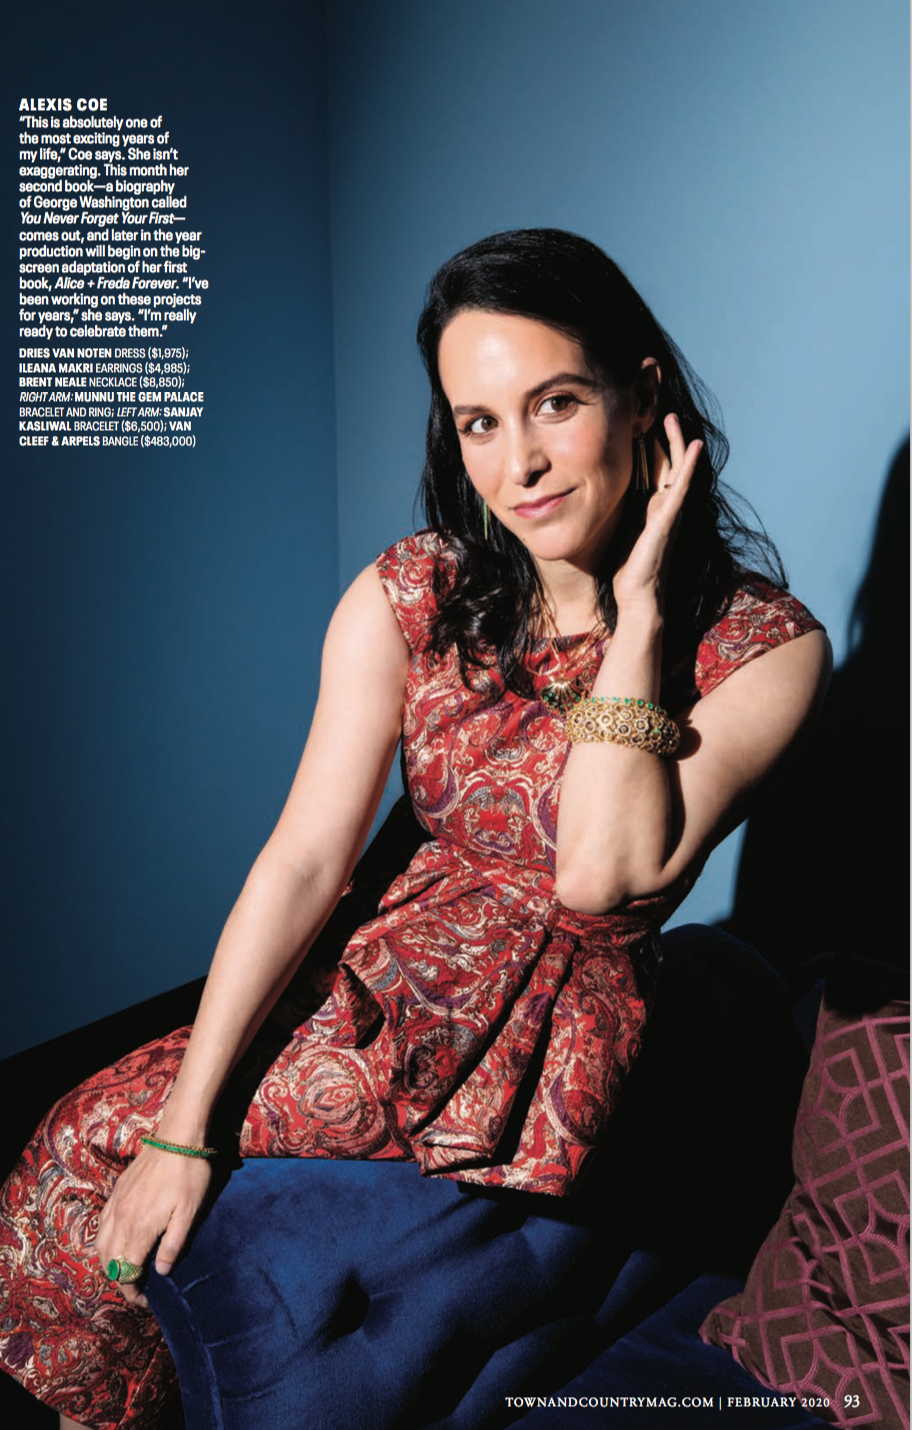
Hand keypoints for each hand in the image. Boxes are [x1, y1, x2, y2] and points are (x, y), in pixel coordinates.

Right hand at [92, 1143, 212, 1306]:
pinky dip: (105, 1242)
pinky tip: (118, 1242)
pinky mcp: (117, 1192)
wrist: (178, 1137)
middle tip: (138, 1288)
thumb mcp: (189, 1213)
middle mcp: (120, 1220)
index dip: (133, 1292)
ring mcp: (115, 1204)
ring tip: (127, 1270)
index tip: (146, 1302)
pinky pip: (102, 1225)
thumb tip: (161, 1272)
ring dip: (110, 1263)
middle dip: (120, 1281)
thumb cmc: (189, 1175)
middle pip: (109, 1263)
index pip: (127, 1273)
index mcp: (138, 1229)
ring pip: (101, 1245)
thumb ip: (173, 1245)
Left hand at [613, 414, 701, 612]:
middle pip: (668, 464)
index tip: (640, 425)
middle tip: (658, 412)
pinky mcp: (670, 517)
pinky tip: (695, 445)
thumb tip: (597, 497)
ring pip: (677, 468)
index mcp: (652, 508)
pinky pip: (683, 485)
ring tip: (670, 417)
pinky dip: (690, 464)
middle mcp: (664, 506)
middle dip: (664, 438)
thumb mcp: (617, 532)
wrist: (637, 595)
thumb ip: (615, 513)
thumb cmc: (626, 570)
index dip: (650, 448)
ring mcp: (670, 511)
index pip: (654, 471)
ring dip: (677, 442)